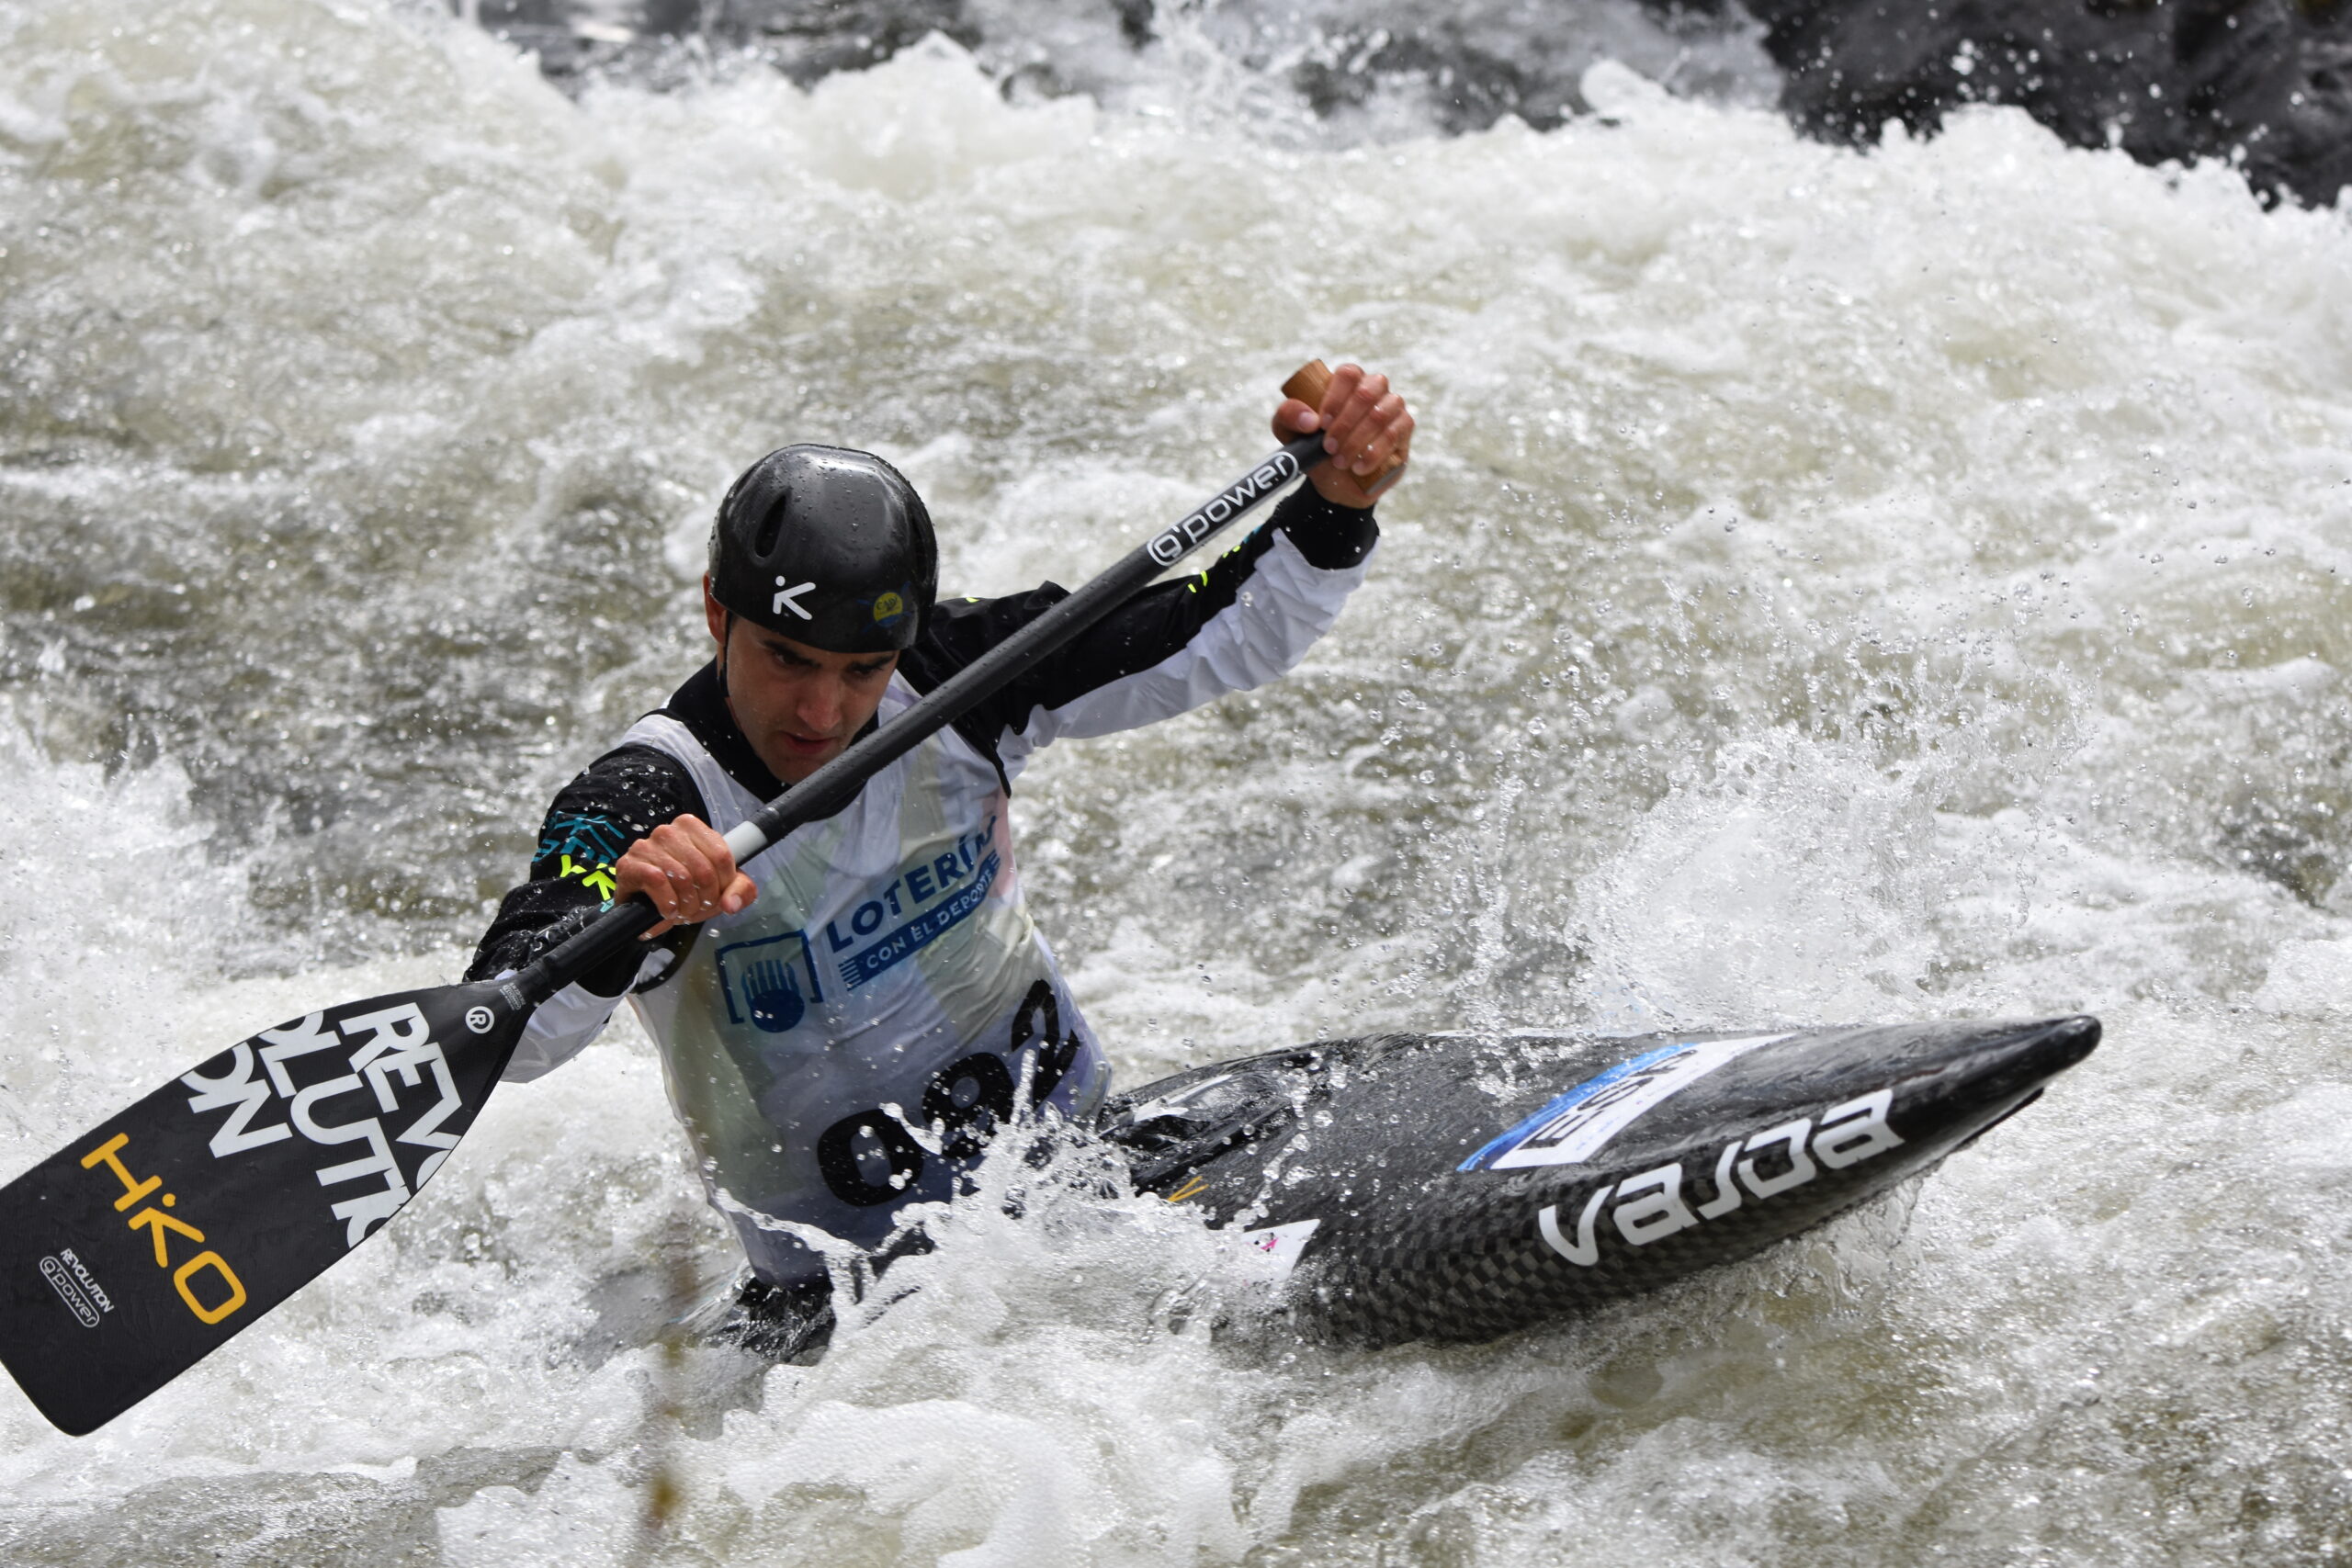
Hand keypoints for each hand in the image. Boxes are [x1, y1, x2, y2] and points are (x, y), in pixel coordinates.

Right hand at [611, 814, 757, 937]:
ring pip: (682, 878)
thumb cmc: (682, 891)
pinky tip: (667, 911)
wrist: (643, 907)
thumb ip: (739, 890)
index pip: (722, 855)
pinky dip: (667, 903)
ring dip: (686, 905)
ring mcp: (647, 845)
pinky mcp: (630, 864)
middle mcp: (669, 831)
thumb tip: (732, 904)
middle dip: (705, 899)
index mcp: (692, 828)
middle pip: (704, 870)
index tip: (716, 895)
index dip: (724, 884)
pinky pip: (658, 881)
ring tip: (682, 911)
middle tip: (697, 908)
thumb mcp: (718, 889)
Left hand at [1272, 363, 1412, 508]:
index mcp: (1348, 380)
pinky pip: (1395, 434)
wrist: (1334, 479)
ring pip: (1380, 415)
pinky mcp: (1404, 429)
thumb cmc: (1312, 446)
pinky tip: (1358, 468)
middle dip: (1345, 424)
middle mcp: (1374, 387)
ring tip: (1340, 462)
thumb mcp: (1288, 432)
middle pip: (1366, 393)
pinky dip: (1374, 453)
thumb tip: (1310, 420)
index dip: (1335, 398)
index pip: (1348, 374)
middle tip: (1328, 448)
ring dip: (1357, 441)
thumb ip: (1288, 417)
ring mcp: (1392, 407)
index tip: (1321, 424)